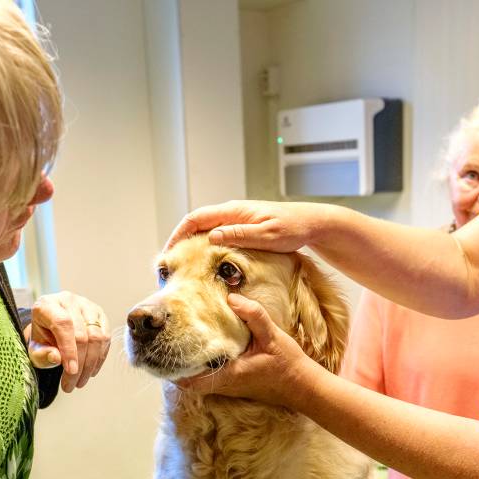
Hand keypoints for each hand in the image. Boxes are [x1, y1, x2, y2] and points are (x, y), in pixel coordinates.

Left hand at [26, 292, 110, 392]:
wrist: (50, 329)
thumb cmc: (42, 339)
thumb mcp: (35, 350)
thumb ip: (43, 354)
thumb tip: (57, 358)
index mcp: (48, 305)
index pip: (63, 324)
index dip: (69, 350)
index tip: (70, 372)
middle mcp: (69, 300)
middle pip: (82, 333)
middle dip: (80, 364)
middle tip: (72, 385)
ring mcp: (87, 305)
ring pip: (97, 336)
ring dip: (91, 364)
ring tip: (81, 381)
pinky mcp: (100, 314)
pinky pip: (106, 338)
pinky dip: (100, 358)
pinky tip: (90, 371)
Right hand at [164, 200, 343, 251]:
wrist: (310, 224)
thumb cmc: (292, 229)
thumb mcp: (266, 235)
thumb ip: (239, 235)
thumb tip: (211, 237)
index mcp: (233, 211)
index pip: (195, 218)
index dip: (178, 234)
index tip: (168, 253)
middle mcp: (231, 213)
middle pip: (196, 225)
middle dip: (180, 242)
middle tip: (170, 265)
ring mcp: (236, 220)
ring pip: (206, 231)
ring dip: (192, 246)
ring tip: (183, 267)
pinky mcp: (242, 228)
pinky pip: (217, 236)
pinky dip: (206, 248)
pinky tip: (206, 264)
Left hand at [176, 293, 323, 404]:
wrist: (303, 387)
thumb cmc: (288, 364)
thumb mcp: (272, 336)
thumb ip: (253, 315)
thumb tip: (231, 297)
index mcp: (228, 375)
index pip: (189, 380)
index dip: (172, 368)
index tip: (164, 349)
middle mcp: (224, 385)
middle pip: (187, 381)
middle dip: (175, 364)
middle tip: (167, 341)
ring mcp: (228, 387)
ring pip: (197, 380)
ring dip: (188, 365)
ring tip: (179, 342)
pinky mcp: (234, 385)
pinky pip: (209, 378)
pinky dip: (201, 366)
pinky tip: (203, 347)